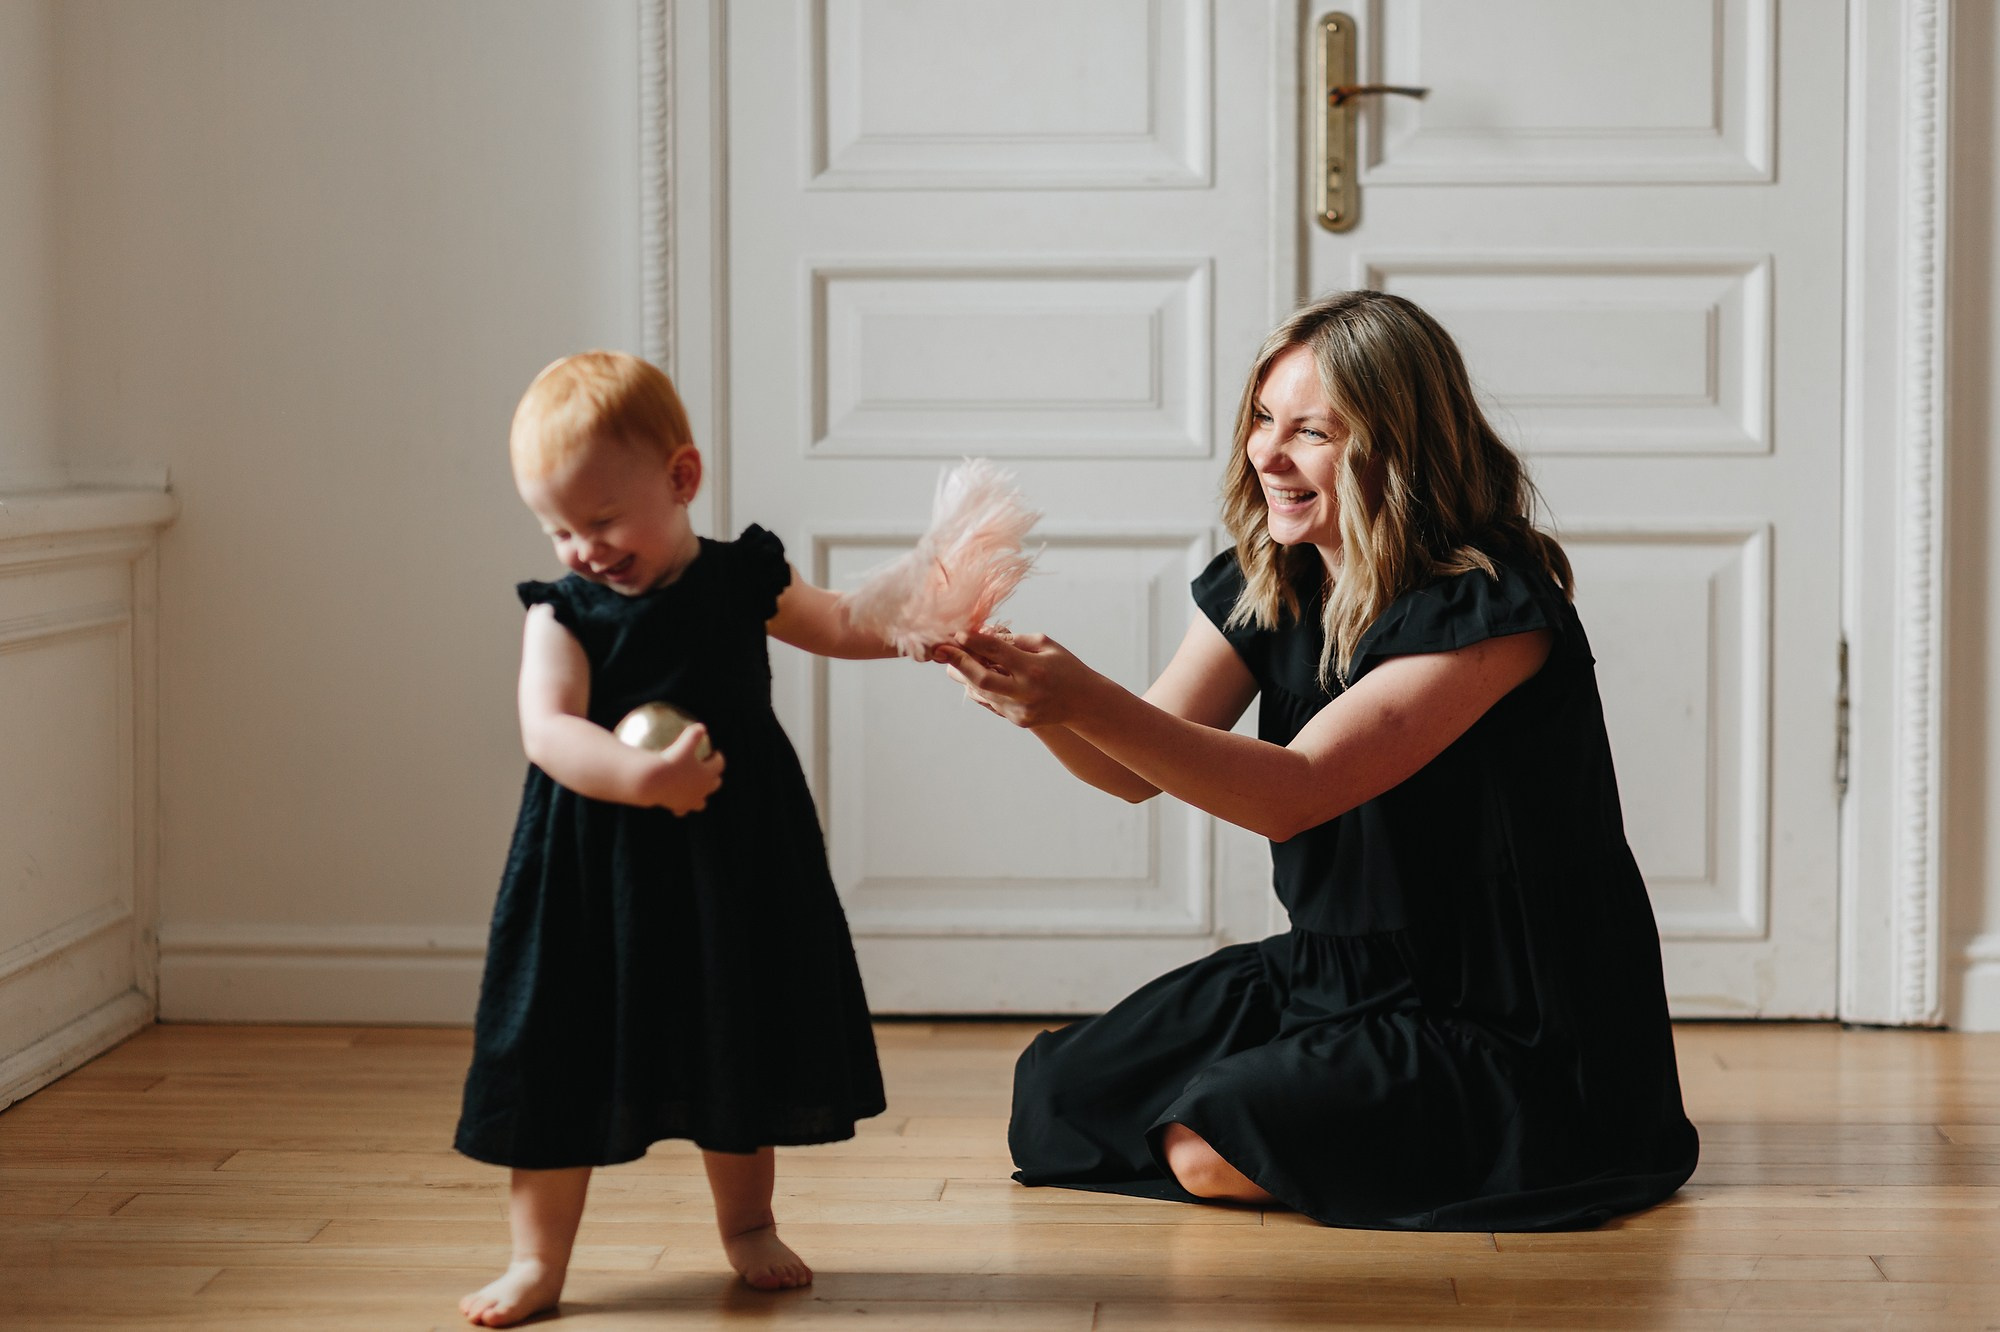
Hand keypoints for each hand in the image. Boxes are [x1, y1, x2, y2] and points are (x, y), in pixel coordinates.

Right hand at [640, 724, 724, 813]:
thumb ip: (694, 734)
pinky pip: (682, 810)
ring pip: (701, 802)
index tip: (715, 753)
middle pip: (714, 784)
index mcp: (707, 774)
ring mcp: (691, 800)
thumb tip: (701, 726)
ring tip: (695, 792)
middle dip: (714, 777)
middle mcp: (702, 789)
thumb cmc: (671, 761)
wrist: (654, 781)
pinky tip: (676, 804)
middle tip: (709, 771)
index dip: (718, 758)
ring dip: (700, 796)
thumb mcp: (684, 744)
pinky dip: (681, 807)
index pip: (719, 764)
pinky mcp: (679, 807)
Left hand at [934, 628, 1095, 728]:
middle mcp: (1026, 691)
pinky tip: (969, 676)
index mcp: (1034, 668)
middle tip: (940, 650)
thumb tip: (983, 635)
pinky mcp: (1018, 720)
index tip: (958, 632)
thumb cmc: (1065, 667)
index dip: (976, 641)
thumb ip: (1014, 641)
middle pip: (983, 679)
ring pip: (982, 692)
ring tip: (949, 660)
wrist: (1084, 703)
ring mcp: (1021, 710)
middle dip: (959, 663)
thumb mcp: (1046, 645)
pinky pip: (991, 702)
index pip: (998, 652)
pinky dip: (979, 688)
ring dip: (964, 676)